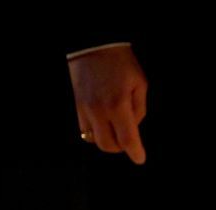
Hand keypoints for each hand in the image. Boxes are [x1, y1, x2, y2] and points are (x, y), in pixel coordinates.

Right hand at [68, 45, 147, 163]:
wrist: (93, 45)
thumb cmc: (120, 62)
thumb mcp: (140, 84)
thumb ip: (139, 110)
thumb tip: (134, 127)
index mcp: (118, 105)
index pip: (127, 140)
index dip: (135, 153)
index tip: (140, 158)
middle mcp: (98, 110)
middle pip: (108, 145)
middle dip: (120, 147)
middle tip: (128, 139)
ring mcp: (83, 108)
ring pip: (94, 140)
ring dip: (107, 139)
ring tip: (115, 128)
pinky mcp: (75, 105)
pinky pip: (84, 129)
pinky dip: (95, 131)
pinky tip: (103, 122)